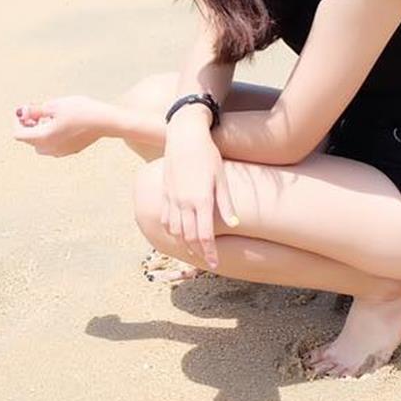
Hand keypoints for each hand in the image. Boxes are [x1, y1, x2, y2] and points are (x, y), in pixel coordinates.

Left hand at [11, 95, 109, 156]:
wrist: (106, 121)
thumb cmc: (80, 110)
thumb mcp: (55, 105)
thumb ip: (36, 110)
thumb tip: (22, 112)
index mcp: (43, 138)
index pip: (19, 134)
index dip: (18, 121)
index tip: (26, 109)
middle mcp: (50, 149)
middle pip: (29, 140)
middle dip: (29, 125)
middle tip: (37, 110)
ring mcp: (61, 152)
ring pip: (40, 144)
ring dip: (39, 131)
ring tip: (50, 116)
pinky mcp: (70, 151)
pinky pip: (52, 145)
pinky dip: (50, 135)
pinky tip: (61, 123)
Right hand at [161, 115, 239, 270]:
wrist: (184, 136)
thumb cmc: (207, 154)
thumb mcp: (221, 177)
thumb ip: (226, 203)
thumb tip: (234, 224)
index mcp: (201, 200)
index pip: (206, 235)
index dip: (211, 253)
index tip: (216, 264)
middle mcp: (184, 202)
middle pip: (190, 237)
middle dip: (199, 253)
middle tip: (208, 262)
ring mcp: (172, 198)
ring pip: (176, 231)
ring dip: (185, 244)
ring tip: (195, 252)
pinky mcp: (165, 192)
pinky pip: (166, 219)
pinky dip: (172, 231)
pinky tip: (179, 234)